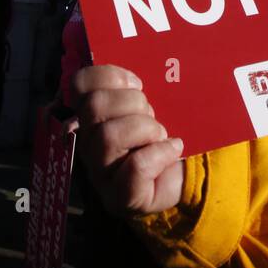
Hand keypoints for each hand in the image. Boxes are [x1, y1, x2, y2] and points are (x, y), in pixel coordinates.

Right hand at [71, 64, 185, 216]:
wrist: (188, 176)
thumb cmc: (163, 134)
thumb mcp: (149, 102)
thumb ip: (134, 84)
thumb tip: (133, 69)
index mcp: (91, 116)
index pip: (79, 83)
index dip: (108, 76)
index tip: (137, 83)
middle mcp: (88, 144)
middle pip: (94, 107)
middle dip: (133, 102)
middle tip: (151, 114)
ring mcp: (101, 174)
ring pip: (110, 136)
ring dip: (146, 129)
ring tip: (160, 136)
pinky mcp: (121, 197)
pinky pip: (135, 167)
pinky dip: (160, 153)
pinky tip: (173, 148)